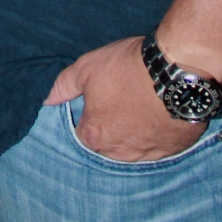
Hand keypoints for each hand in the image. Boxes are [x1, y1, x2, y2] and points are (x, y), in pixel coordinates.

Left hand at [43, 36, 205, 161]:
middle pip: (107, 145)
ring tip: (140, 107)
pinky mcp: (172, 150)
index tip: (98, 101)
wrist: (176, 71)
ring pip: (133, 149)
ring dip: (133, 134)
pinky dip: (156, 134)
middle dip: (110, 128)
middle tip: (120, 102)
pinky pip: (159, 147)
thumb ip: (63, 86)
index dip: (88, 116)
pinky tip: (159, 115)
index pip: (82, 135)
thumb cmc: (128, 68)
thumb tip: (45, 99)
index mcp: (95, 136)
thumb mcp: (87, 68)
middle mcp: (119, 152)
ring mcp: (148, 154)